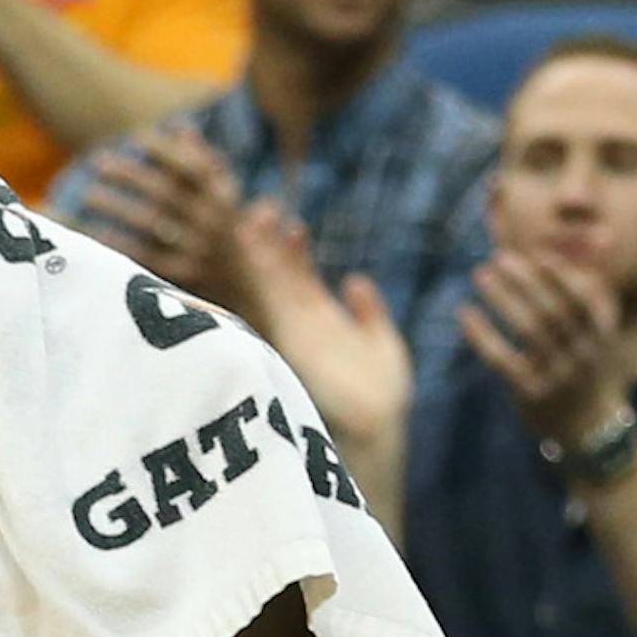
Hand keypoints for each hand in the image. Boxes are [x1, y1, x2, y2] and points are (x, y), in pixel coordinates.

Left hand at [72, 128, 247, 307]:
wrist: (259, 299)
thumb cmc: (235, 242)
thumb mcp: (231, 201)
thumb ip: (208, 164)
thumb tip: (182, 128)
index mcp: (225, 199)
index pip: (193, 165)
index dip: (165, 149)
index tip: (136, 136)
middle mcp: (213, 224)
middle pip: (165, 192)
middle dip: (130, 175)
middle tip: (98, 163)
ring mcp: (198, 253)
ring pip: (150, 222)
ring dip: (116, 206)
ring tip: (88, 194)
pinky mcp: (183, 281)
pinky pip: (143, 258)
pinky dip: (117, 244)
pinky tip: (93, 234)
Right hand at [237, 204, 412, 461]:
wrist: (378, 425)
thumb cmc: (383, 396)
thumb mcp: (384, 344)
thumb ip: (369, 313)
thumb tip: (353, 279)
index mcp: (326, 325)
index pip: (305, 282)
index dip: (296, 255)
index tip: (292, 225)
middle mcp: (307, 327)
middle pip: (284, 280)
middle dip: (271, 249)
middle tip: (259, 212)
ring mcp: (299, 334)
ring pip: (277, 286)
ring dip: (264, 256)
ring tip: (252, 222)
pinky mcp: (296, 342)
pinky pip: (279, 301)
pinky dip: (269, 277)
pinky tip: (261, 254)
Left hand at [459, 246, 629, 448]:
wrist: (590, 430)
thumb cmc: (587, 371)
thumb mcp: (598, 337)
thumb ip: (587, 299)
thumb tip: (568, 253)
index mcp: (602, 335)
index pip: (582, 298)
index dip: (561, 275)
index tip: (538, 254)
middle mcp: (583, 354)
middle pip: (553, 309)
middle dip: (526, 280)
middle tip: (499, 257)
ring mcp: (558, 375)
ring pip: (528, 329)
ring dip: (502, 297)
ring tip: (481, 274)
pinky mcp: (532, 394)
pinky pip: (502, 359)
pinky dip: (482, 334)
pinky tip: (465, 313)